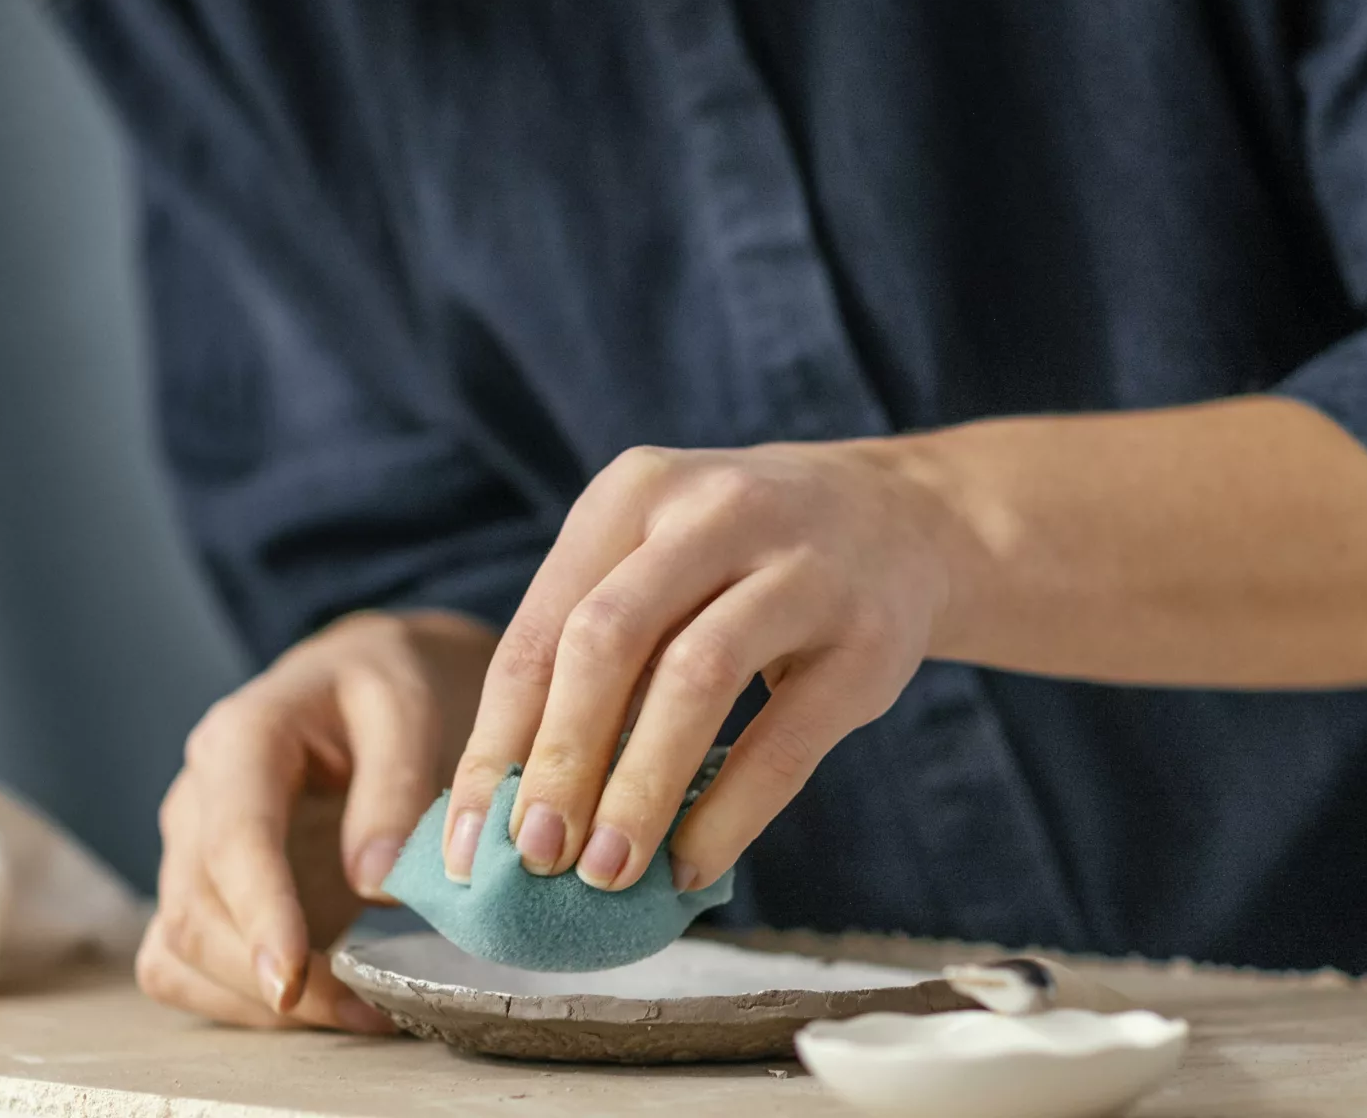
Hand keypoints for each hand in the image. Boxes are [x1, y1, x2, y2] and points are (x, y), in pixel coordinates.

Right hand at [139, 608, 492, 1029]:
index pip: (233, 839)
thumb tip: (374, 884)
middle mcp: (196, 795)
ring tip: (353, 1011)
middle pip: (195, 909)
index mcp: (242, 737)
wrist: (359, 682)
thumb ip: (396, 786)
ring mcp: (187, 847)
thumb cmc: (384, 689)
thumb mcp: (408, 707)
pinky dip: (234, 1002)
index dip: (259, 914)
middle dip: (269, 977)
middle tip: (364, 1007)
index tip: (292, 981)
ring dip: (253, 1002)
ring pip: (179, 948)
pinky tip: (312, 1004)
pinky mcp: (198, 890)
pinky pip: (180, 965)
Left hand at [442, 442, 960, 896]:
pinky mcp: (868, 638)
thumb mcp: (657, 561)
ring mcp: (801, 568)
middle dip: (560, 759)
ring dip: (640, 787)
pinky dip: (730, 812)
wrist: (900, 520)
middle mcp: (714, 512)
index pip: (540, 628)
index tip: (465, 842)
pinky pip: (786, 739)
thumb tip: (504, 809)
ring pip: (697, 678)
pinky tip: (690, 865)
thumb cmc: (738, 563)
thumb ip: (589, 656)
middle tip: (532, 857)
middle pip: (608, 640)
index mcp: (634, 493)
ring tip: (604, 874)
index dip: (496, 741)